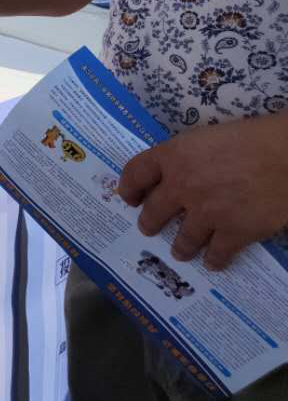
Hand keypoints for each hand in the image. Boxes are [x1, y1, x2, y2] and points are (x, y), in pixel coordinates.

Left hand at [118, 113, 287, 269]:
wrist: (287, 156)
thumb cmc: (250, 139)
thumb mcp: (205, 137)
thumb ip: (184, 156)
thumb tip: (175, 172)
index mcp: (173, 156)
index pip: (135, 173)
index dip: (128, 187)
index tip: (129, 198)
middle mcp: (182, 186)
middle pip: (153, 212)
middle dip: (149, 222)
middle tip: (148, 228)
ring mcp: (207, 212)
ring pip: (183, 239)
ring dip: (180, 248)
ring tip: (179, 252)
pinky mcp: (234, 232)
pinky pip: (217, 254)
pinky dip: (214, 260)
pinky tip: (214, 262)